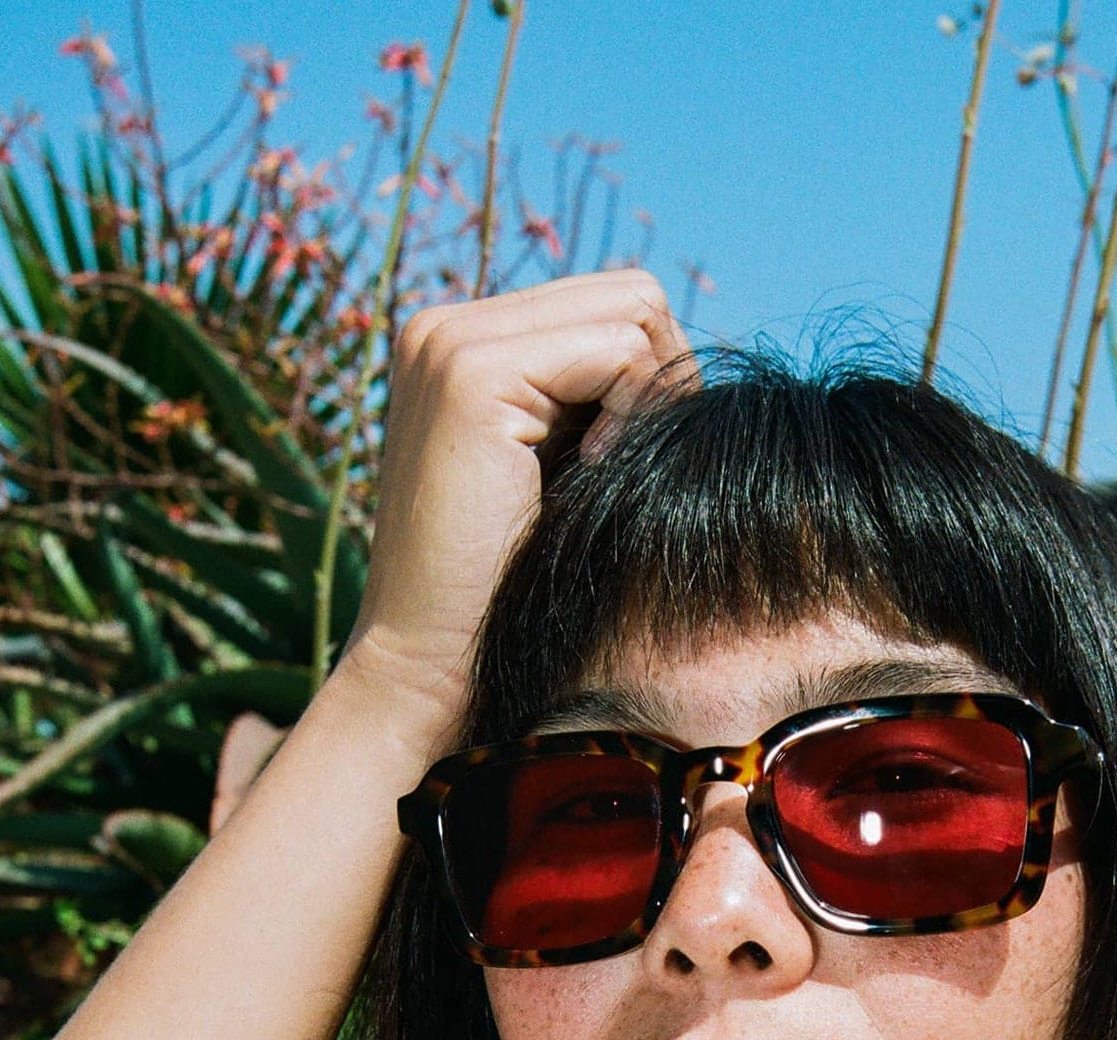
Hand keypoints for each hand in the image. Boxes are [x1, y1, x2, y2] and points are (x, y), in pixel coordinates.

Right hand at [337, 270, 697, 736]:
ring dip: (649, 400)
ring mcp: (450, 340)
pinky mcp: (470, 372)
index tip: (629, 465)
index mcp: (461, 343)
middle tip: (630, 470)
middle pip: (630, 294)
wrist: (432, 667)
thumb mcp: (560, 476)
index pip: (610, 306)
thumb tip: (685, 359)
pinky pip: (619, 350)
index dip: (652, 382)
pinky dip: (632, 416)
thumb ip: (597, 405)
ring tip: (602, 476)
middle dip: (662, 381)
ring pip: (633, 311)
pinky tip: (592, 478)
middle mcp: (446, 325)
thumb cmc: (510, 595)